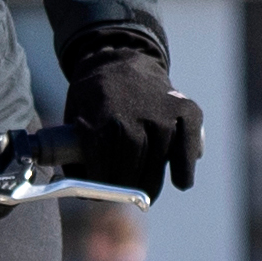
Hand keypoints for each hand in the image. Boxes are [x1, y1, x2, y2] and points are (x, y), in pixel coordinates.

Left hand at [62, 46, 203, 198]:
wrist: (120, 62)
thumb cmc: (94, 100)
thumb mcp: (73, 119)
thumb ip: (74, 153)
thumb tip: (81, 191)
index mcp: (101, 120)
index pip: (103, 167)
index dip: (102, 189)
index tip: (100, 198)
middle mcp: (133, 115)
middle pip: (131, 168)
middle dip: (125, 189)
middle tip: (124, 198)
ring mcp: (161, 112)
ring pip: (157, 160)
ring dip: (151, 183)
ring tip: (147, 196)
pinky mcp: (184, 109)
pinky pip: (187, 143)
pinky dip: (185, 165)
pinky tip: (182, 182)